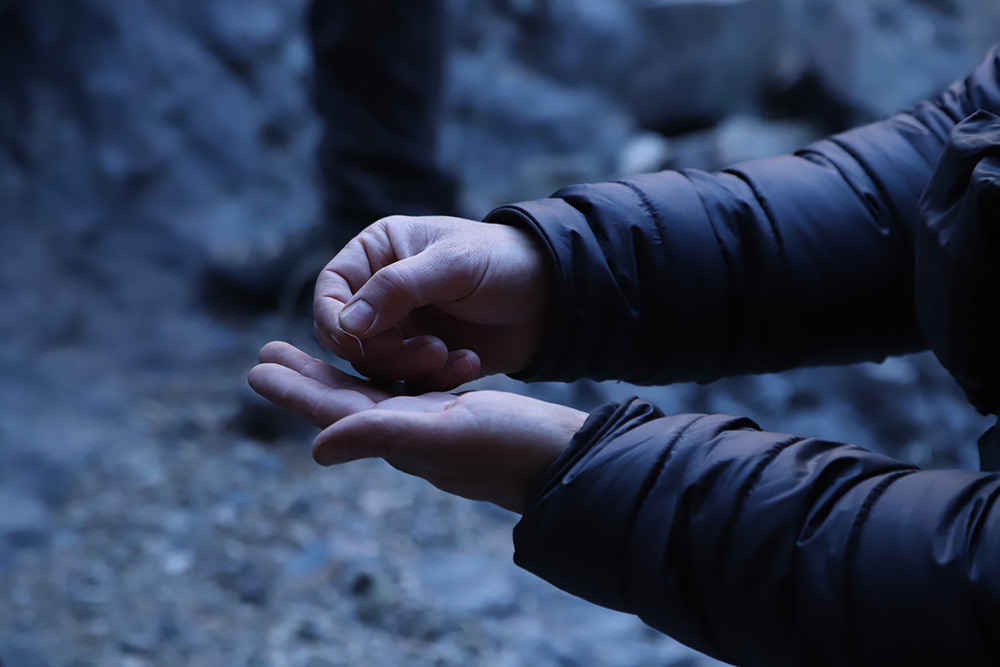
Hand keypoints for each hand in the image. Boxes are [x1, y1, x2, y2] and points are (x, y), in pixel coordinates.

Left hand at [248, 341, 586, 512]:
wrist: (563, 458)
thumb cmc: (510, 446)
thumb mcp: (443, 434)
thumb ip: (381, 436)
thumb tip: (317, 449)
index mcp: (397, 434)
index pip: (333, 409)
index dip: (293, 389)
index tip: (256, 367)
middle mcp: (407, 433)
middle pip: (343, 400)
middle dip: (306, 377)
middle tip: (266, 354)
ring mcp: (431, 425)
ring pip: (372, 393)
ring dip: (338, 372)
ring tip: (313, 352)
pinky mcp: (457, 415)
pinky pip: (407, 389)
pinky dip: (385, 371)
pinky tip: (385, 362)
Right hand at [313, 215, 547, 389]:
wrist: (554, 297)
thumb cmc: (504, 262)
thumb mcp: (452, 265)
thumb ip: (396, 289)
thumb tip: (345, 324)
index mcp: (377, 254)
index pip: (329, 293)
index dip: (336, 323)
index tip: (363, 341)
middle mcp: (382, 292)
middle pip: (347, 338)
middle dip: (381, 352)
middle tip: (427, 350)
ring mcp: (403, 328)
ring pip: (375, 367)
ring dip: (409, 368)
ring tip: (449, 355)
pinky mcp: (425, 359)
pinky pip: (408, 384)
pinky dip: (433, 381)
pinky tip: (467, 364)